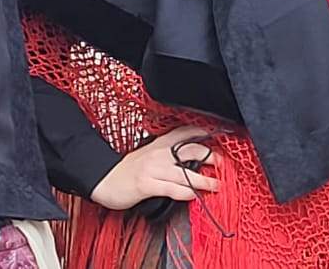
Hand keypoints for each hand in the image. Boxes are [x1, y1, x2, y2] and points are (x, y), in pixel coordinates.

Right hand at [90, 125, 220, 210]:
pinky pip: (172, 188)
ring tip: (216, 185)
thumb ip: (169, 154)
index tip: (224, 134)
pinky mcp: (146, 184)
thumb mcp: (150, 155)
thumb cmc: (129, 170)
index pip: (188, 132)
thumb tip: (194, 158)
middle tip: (224, 164)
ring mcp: (153, 168)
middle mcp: (159, 153)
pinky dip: (186, 193)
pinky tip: (194, 196)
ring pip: (186, 172)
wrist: (104, 179)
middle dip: (211, 157)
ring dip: (204, 180)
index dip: (207, 132)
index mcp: (161, 143)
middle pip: (192, 149)